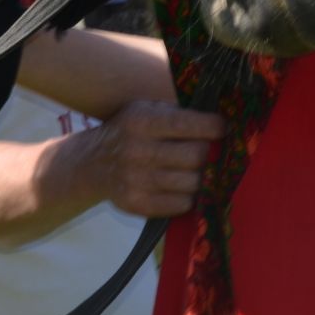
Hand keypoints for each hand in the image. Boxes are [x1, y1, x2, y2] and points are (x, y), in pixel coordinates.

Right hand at [75, 99, 222, 217]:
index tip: (223, 128)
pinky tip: (182, 186)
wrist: (92, 164)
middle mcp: (138, 151)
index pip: (188, 124)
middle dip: (209, 153)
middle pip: (196, 156)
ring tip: (196, 169)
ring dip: (201, 176)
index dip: (214, 127)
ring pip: (192, 182)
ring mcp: (136, 180)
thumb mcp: (146, 109)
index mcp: (142, 121)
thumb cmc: (130, 131)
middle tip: (210, 151)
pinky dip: (188, 196)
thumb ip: (177, 113)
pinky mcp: (136, 204)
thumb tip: (219, 121)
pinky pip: (181, 204)